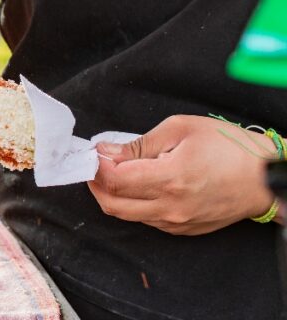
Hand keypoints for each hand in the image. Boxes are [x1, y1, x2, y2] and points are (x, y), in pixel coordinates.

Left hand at [88, 115, 276, 234]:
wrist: (266, 178)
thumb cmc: (230, 148)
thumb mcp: (181, 129)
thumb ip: (139, 144)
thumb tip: (106, 151)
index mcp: (170, 179)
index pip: (114, 180)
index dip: (96, 166)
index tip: (93, 153)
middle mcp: (171, 207)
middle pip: (112, 205)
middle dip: (95, 184)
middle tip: (95, 165)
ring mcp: (177, 223)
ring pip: (128, 215)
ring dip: (113, 195)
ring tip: (116, 172)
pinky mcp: (183, 230)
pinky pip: (147, 220)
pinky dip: (134, 204)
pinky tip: (140, 185)